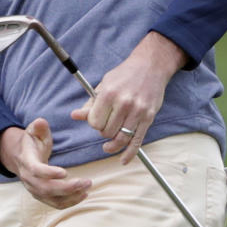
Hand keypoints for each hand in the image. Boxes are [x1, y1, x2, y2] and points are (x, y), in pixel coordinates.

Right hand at [0, 119, 91, 208]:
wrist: (21, 157)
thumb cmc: (31, 142)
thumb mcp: (33, 131)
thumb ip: (38, 127)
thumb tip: (41, 122)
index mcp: (27, 162)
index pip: (36, 171)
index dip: (49, 173)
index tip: (65, 172)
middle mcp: (29, 179)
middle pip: (46, 189)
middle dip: (67, 187)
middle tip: (86, 182)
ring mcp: (35, 190)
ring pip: (53, 199)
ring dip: (72, 196)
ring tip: (87, 188)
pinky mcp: (42, 196)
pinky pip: (56, 204)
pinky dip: (70, 202)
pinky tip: (83, 195)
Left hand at [70, 32, 185, 163]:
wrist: (151, 66)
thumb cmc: (125, 74)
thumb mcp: (104, 84)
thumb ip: (90, 103)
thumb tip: (75, 116)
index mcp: (109, 94)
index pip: (94, 122)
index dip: (94, 124)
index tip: (96, 120)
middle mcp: (124, 103)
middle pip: (107, 132)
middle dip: (103, 132)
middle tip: (106, 126)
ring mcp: (138, 111)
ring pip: (121, 139)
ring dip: (112, 144)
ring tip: (108, 145)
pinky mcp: (149, 118)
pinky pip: (137, 141)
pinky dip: (129, 153)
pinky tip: (123, 160)